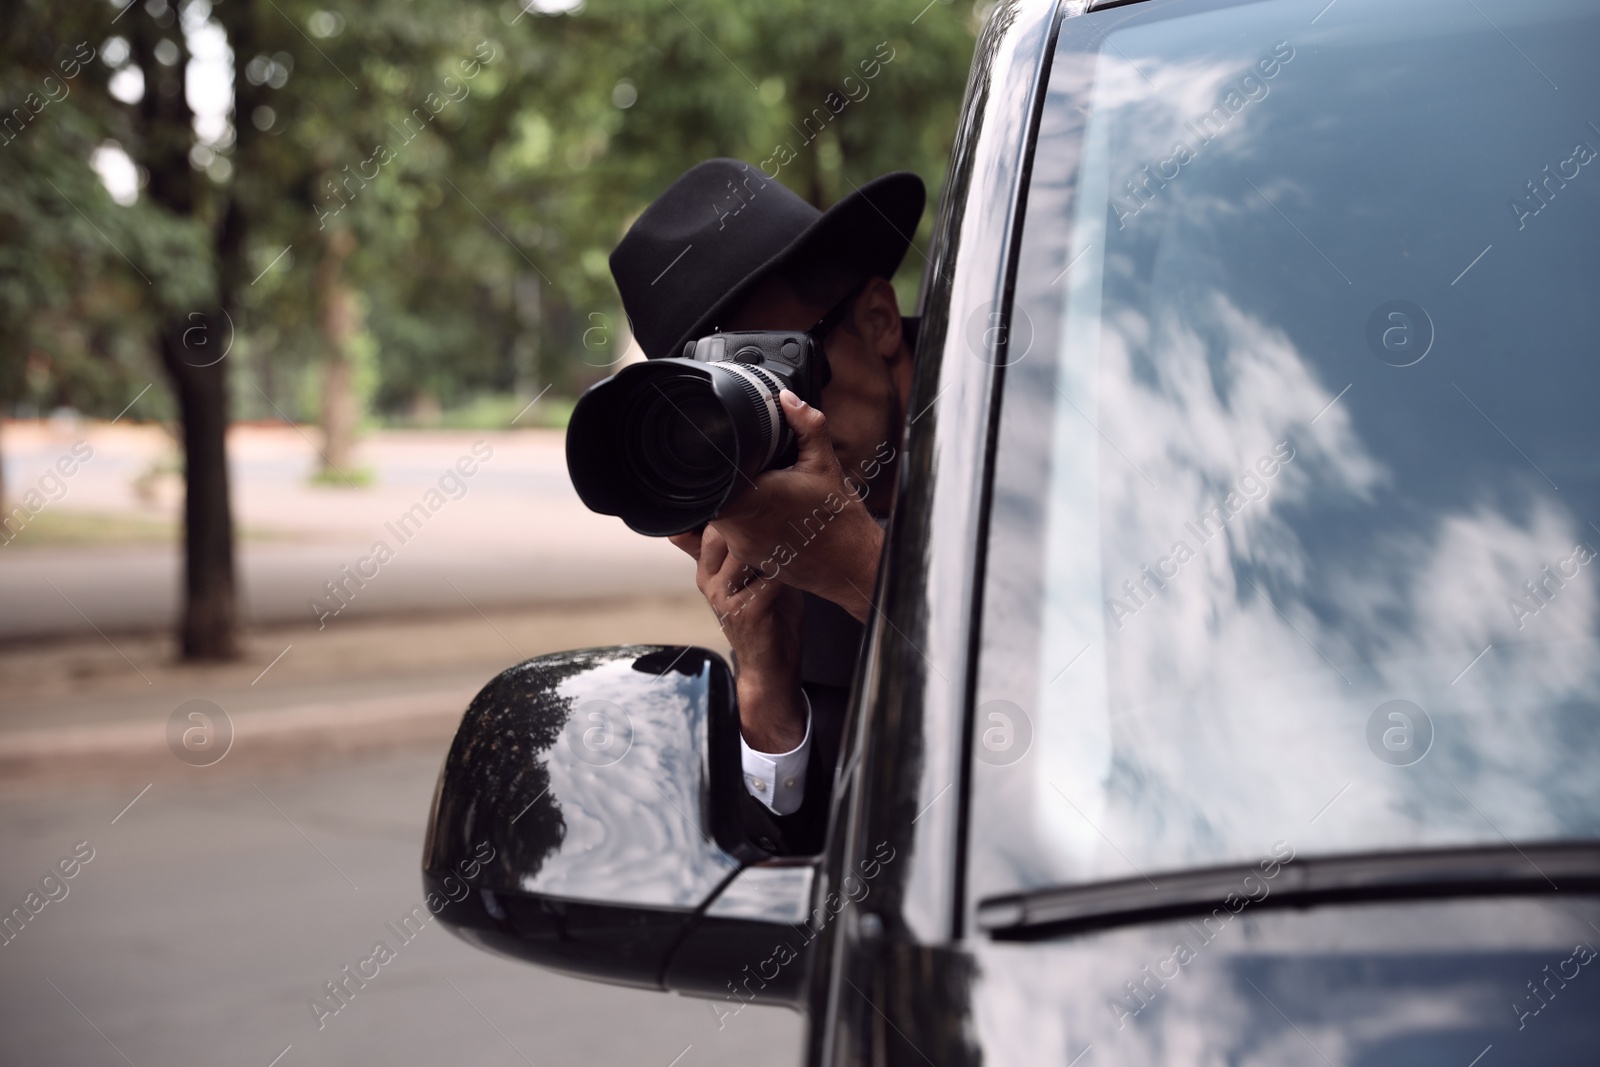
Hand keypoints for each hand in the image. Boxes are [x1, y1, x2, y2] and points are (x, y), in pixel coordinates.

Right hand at [669, 523, 806, 752]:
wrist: (770, 666)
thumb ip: (750, 547)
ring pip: (742, 550)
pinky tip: (803, 561)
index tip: (765, 488)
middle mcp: (709, 579)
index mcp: (708, 567)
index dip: (736, 504)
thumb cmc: (768, 617)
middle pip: (722, 530)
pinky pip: (765, 579)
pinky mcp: (745, 613)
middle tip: (786, 502)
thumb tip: (765, 508)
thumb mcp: (754, 575)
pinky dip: (786, 568)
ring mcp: (724, 596)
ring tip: (798, 528)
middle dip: (754, 515)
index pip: (709, 522)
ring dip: (773, 538)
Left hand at [711, 390, 882, 623]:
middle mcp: (742, 529)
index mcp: (755, 500)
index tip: (724, 451)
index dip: (711, 463)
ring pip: (718, 516)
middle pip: (709, 495)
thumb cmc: (840, 520)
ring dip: (733, 499)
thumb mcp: (826, 464)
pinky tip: (768, 513)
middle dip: (725, 478)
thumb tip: (788, 399)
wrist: (854, 566)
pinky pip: (731, 535)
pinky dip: (743, 519)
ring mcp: (743, 549)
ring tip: (760, 489)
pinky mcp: (749, 560)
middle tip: (748, 468)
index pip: (709, 479)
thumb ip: (807, 425)